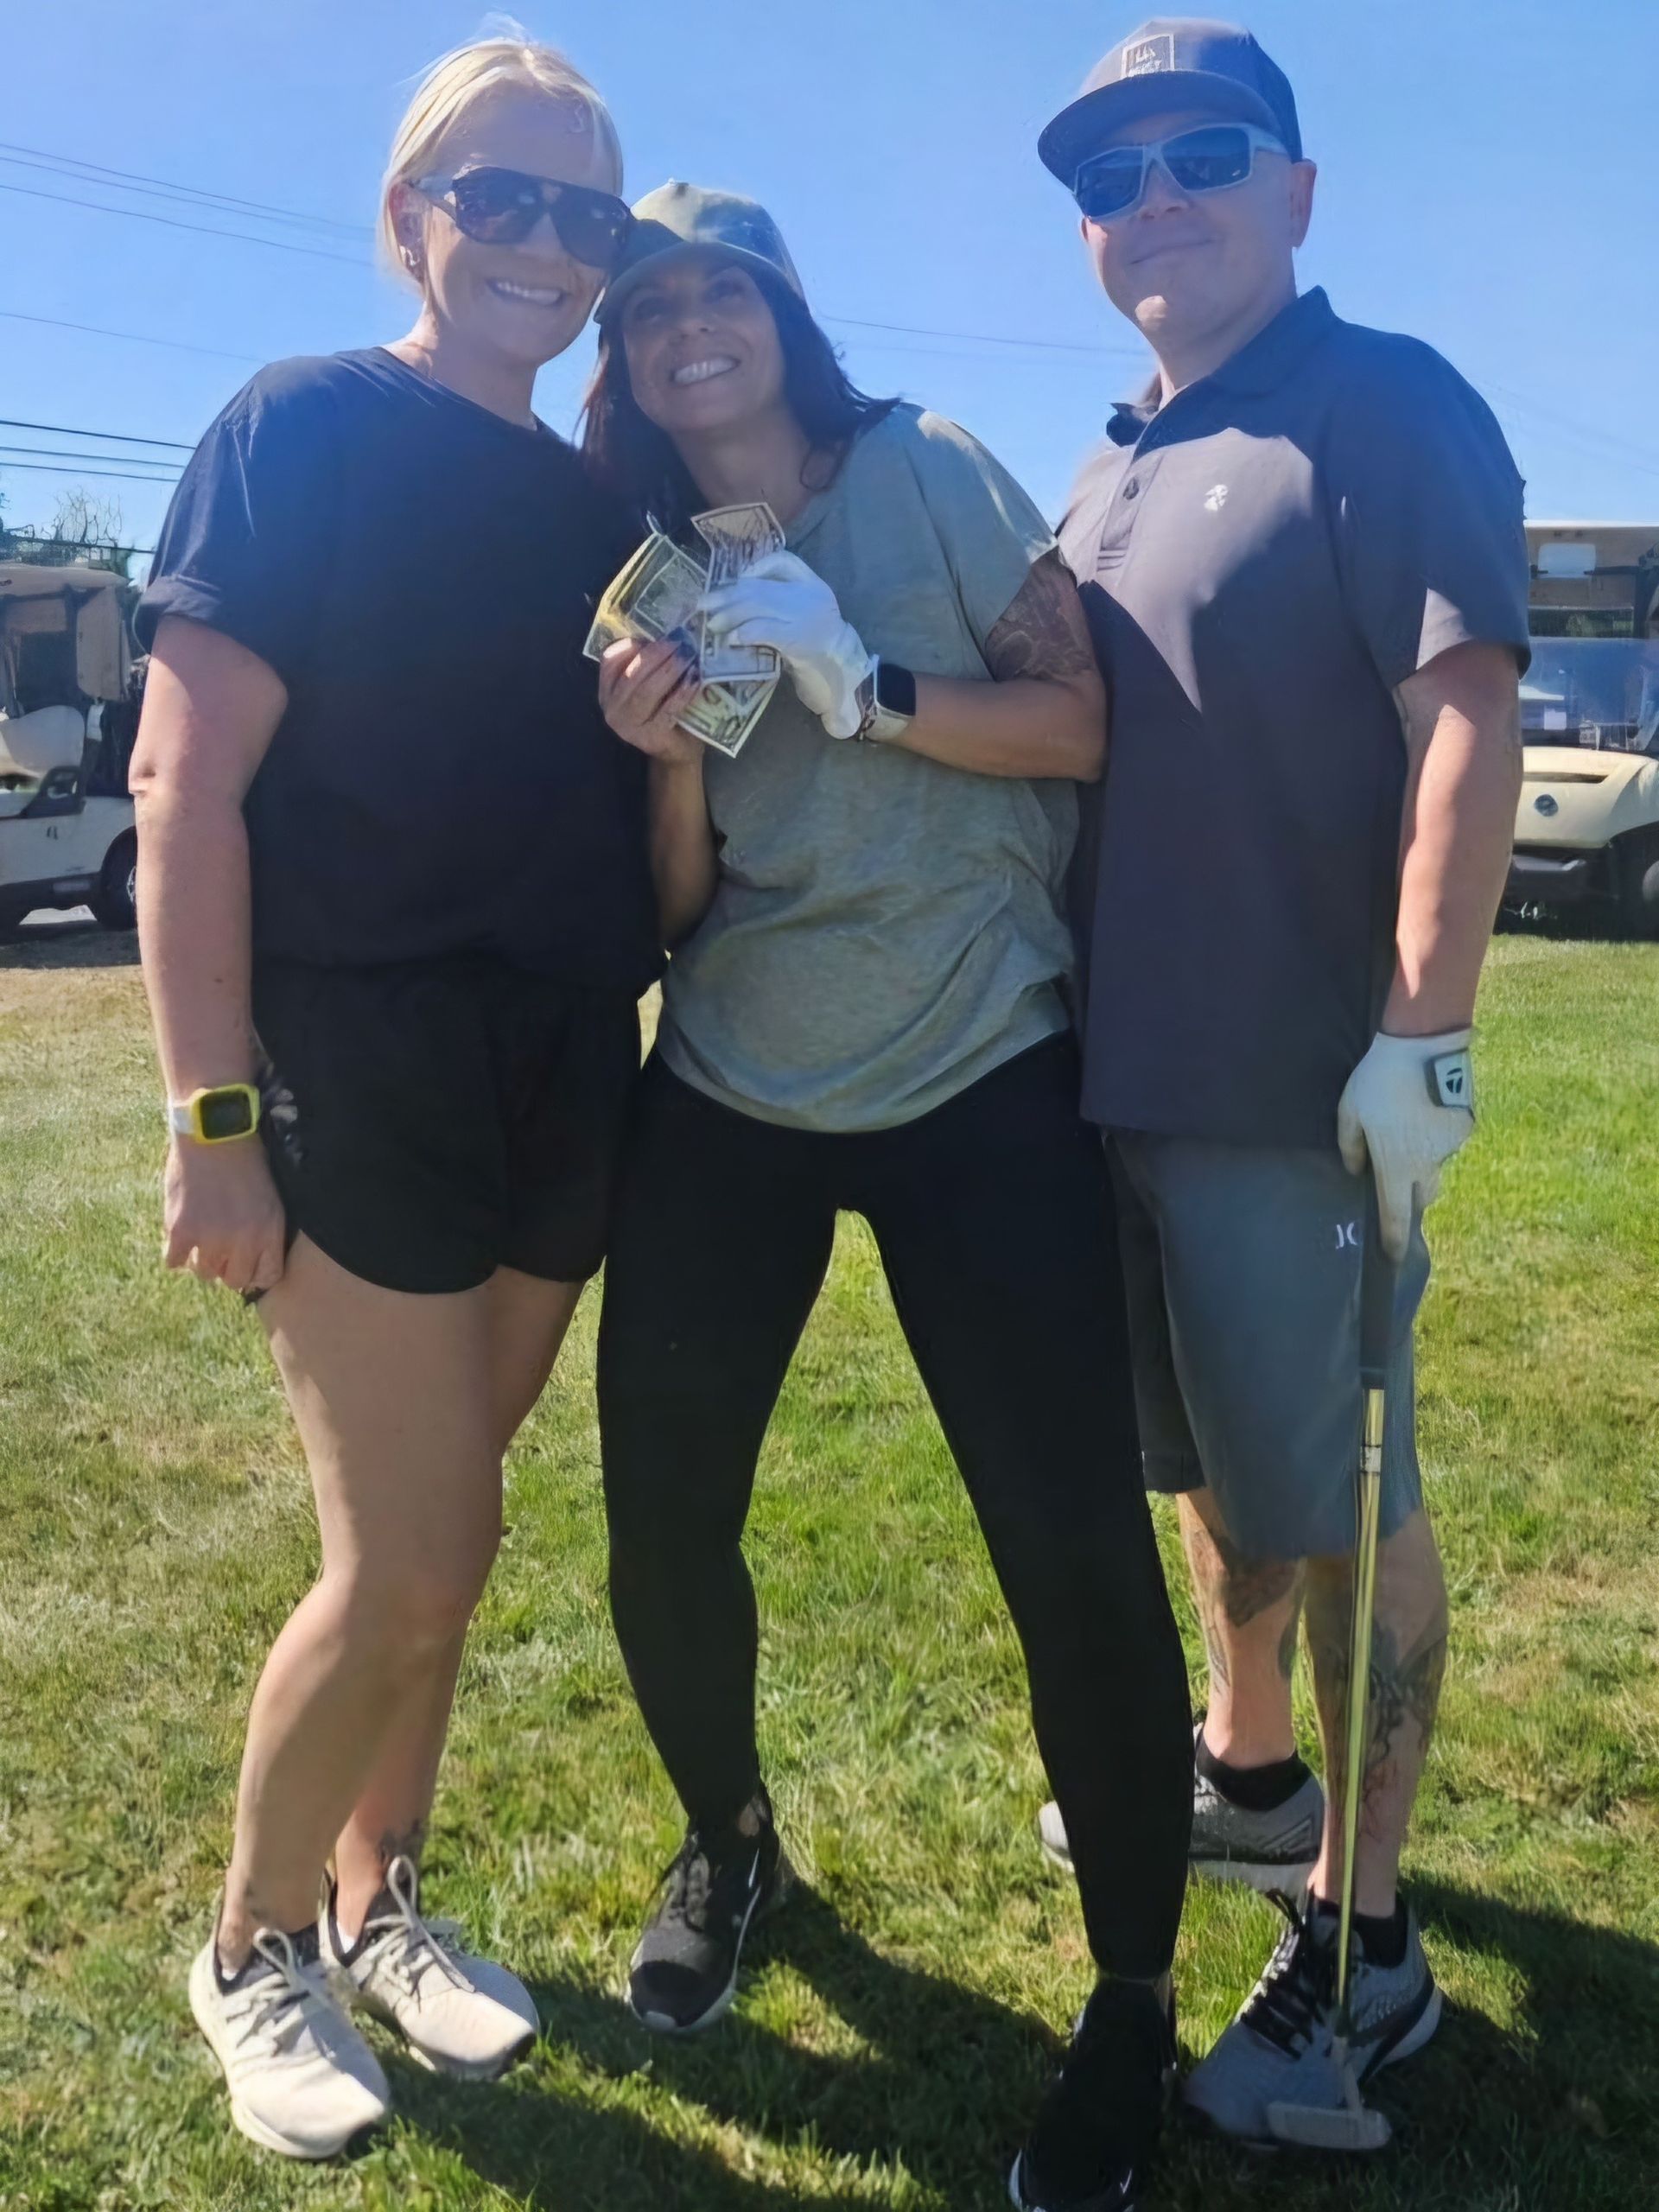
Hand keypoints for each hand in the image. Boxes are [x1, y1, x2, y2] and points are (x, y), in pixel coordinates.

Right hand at [163, 1136, 287, 1294]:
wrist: (215, 1134)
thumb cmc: (247, 1159)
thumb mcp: (271, 1198)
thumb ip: (265, 1232)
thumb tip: (253, 1261)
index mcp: (269, 1232)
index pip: (267, 1276)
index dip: (256, 1273)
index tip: (247, 1264)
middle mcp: (242, 1242)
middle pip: (234, 1281)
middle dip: (229, 1268)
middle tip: (221, 1250)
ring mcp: (210, 1239)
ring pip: (204, 1273)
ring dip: (201, 1260)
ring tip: (200, 1238)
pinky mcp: (180, 1231)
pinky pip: (174, 1262)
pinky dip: (175, 1252)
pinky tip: (181, 1235)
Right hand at [599, 638, 702, 764]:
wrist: (675, 750)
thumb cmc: (664, 710)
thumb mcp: (650, 684)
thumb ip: (650, 663)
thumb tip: (670, 631)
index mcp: (608, 689)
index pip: (610, 659)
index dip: (633, 644)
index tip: (656, 634)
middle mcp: (612, 707)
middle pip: (631, 674)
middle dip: (656, 654)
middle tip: (680, 641)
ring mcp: (628, 725)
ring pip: (646, 691)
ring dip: (669, 671)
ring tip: (689, 657)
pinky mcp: (649, 737)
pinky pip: (666, 710)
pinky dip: (682, 693)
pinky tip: (695, 680)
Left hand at [699, 551, 871, 739]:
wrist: (844, 679)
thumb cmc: (819, 652)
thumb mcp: (802, 619)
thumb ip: (781, 604)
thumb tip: (737, 598)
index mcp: (814, 586)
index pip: (785, 561)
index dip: (757, 567)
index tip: (737, 579)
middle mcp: (810, 596)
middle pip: (761, 587)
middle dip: (728, 595)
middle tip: (703, 605)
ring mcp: (805, 617)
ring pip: (759, 605)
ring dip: (730, 614)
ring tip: (712, 624)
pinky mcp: (798, 640)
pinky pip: (765, 630)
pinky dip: (744, 632)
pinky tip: (731, 639)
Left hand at [1337, 1028, 1474, 1259]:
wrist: (1424, 1045)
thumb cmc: (1378, 1079)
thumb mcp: (1350, 1111)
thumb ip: (1350, 1146)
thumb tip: (1356, 1170)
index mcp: (1396, 1164)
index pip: (1395, 1213)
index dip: (1394, 1238)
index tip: (1393, 1257)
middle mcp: (1428, 1162)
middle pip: (1423, 1195)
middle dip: (1411, 1195)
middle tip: (1397, 1178)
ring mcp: (1451, 1145)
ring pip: (1437, 1165)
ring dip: (1423, 1159)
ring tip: (1409, 1127)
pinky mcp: (1466, 1125)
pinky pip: (1448, 1140)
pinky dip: (1437, 1133)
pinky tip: (1426, 1108)